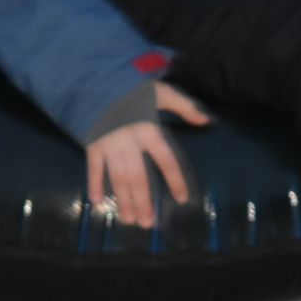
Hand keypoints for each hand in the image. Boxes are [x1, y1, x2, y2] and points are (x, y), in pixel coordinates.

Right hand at [84, 83, 210, 228]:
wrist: (98, 76)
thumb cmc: (133, 88)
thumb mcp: (162, 92)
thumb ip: (185, 106)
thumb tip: (207, 120)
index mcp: (149, 129)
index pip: (166, 160)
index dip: (175, 179)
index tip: (182, 198)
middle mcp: (130, 140)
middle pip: (139, 177)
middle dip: (143, 201)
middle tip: (147, 223)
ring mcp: (110, 143)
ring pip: (118, 177)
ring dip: (123, 200)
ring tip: (128, 219)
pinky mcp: (93, 142)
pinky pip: (94, 168)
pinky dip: (94, 184)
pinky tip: (98, 202)